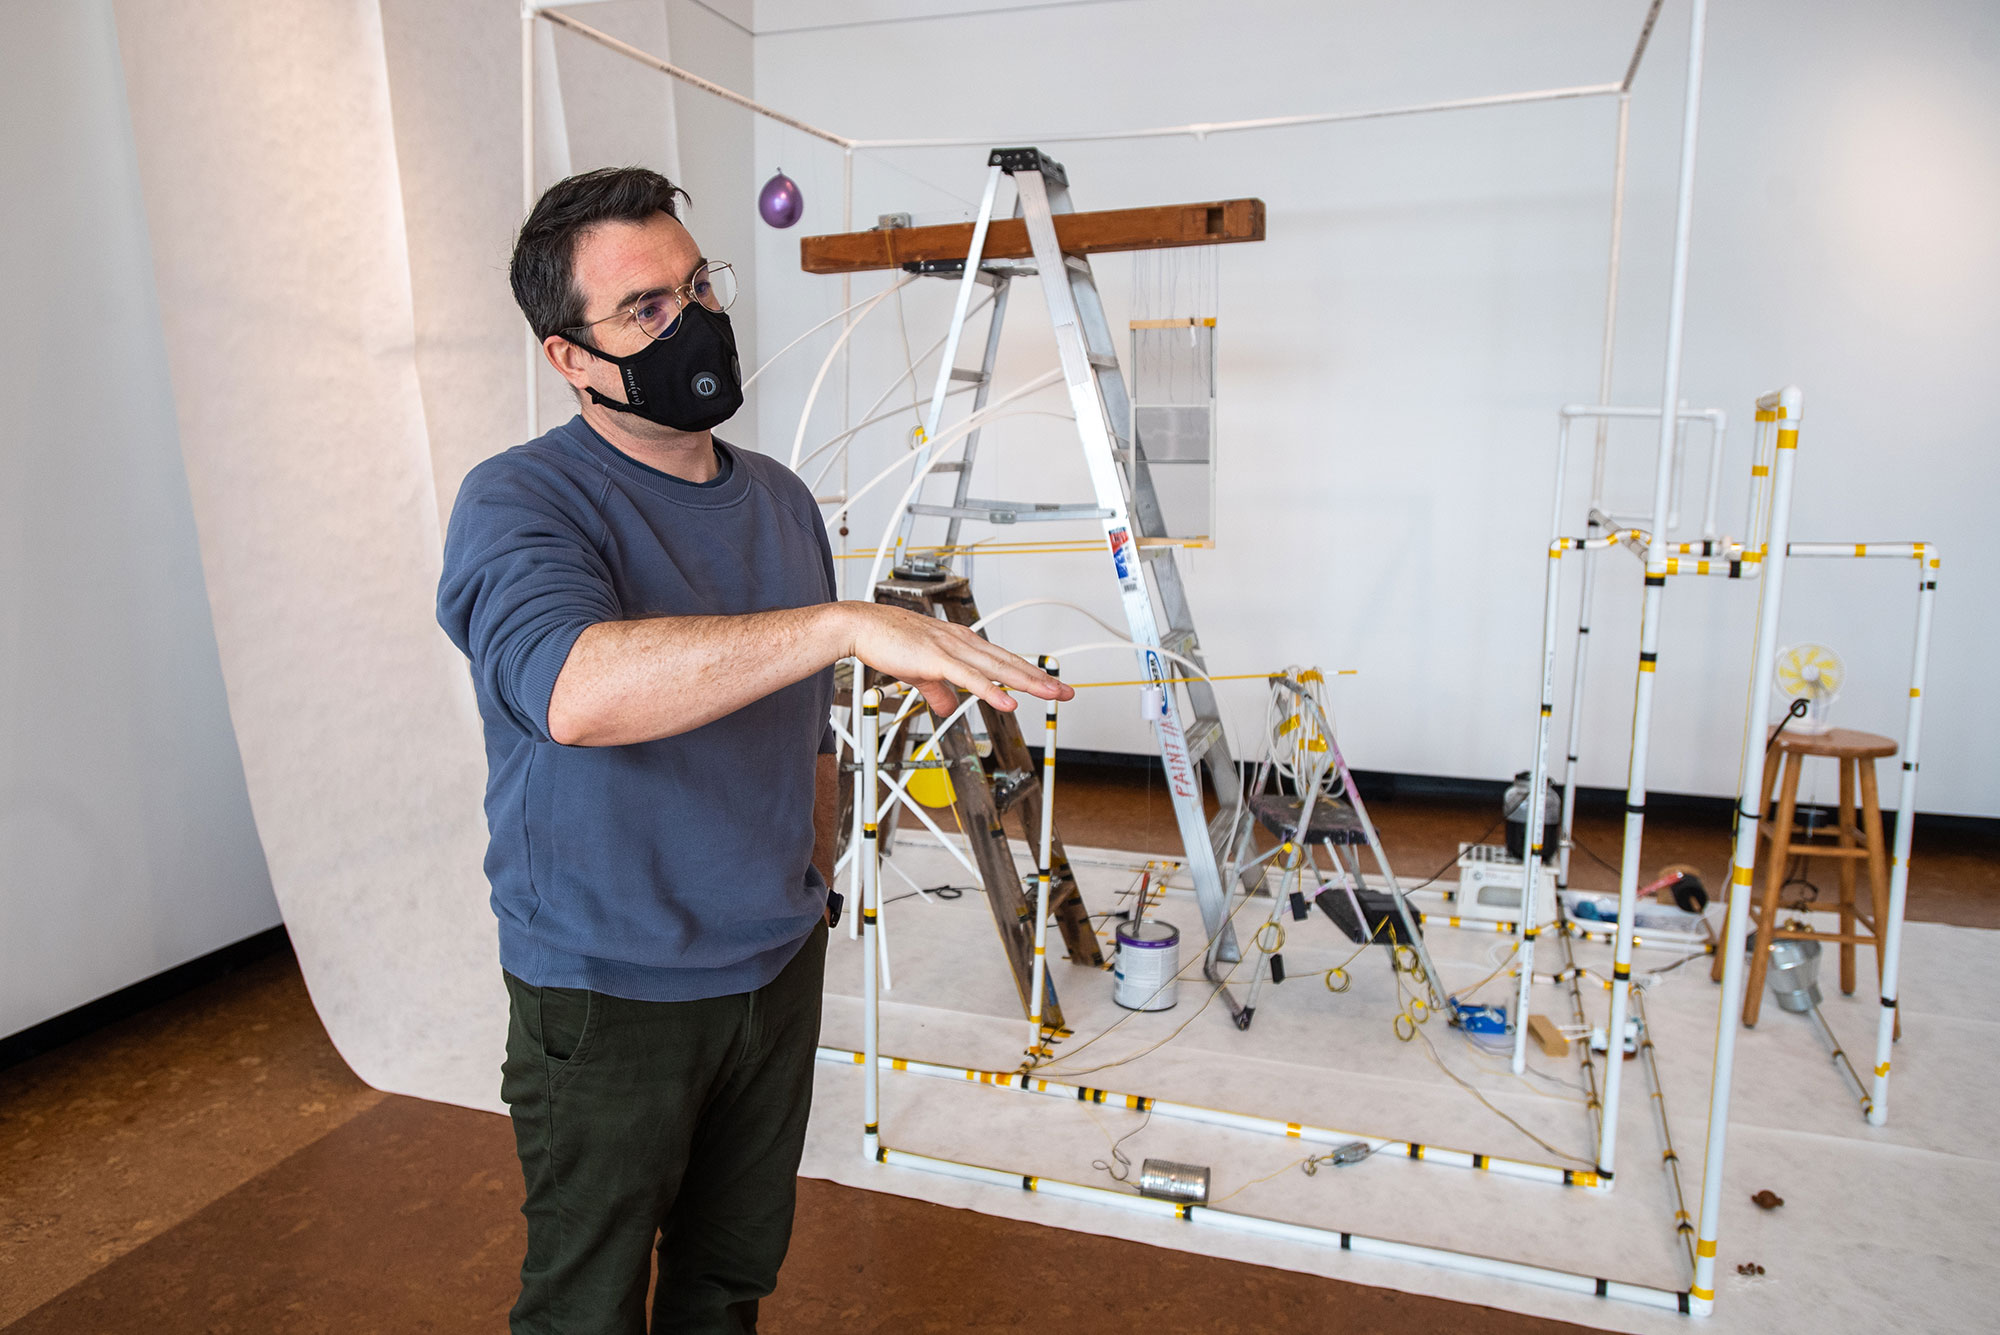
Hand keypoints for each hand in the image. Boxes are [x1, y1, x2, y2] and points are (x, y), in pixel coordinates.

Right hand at [843, 603, 1074, 717]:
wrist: (862, 626)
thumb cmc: (889, 642)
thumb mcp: (919, 674)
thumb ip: (937, 692)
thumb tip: (946, 708)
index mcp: (961, 644)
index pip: (1002, 660)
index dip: (1028, 673)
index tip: (1049, 685)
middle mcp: (963, 643)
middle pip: (1009, 663)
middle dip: (1039, 678)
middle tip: (1065, 691)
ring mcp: (952, 649)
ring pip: (997, 668)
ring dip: (1026, 683)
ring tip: (1050, 694)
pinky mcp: (937, 659)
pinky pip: (970, 678)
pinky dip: (991, 691)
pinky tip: (1008, 703)